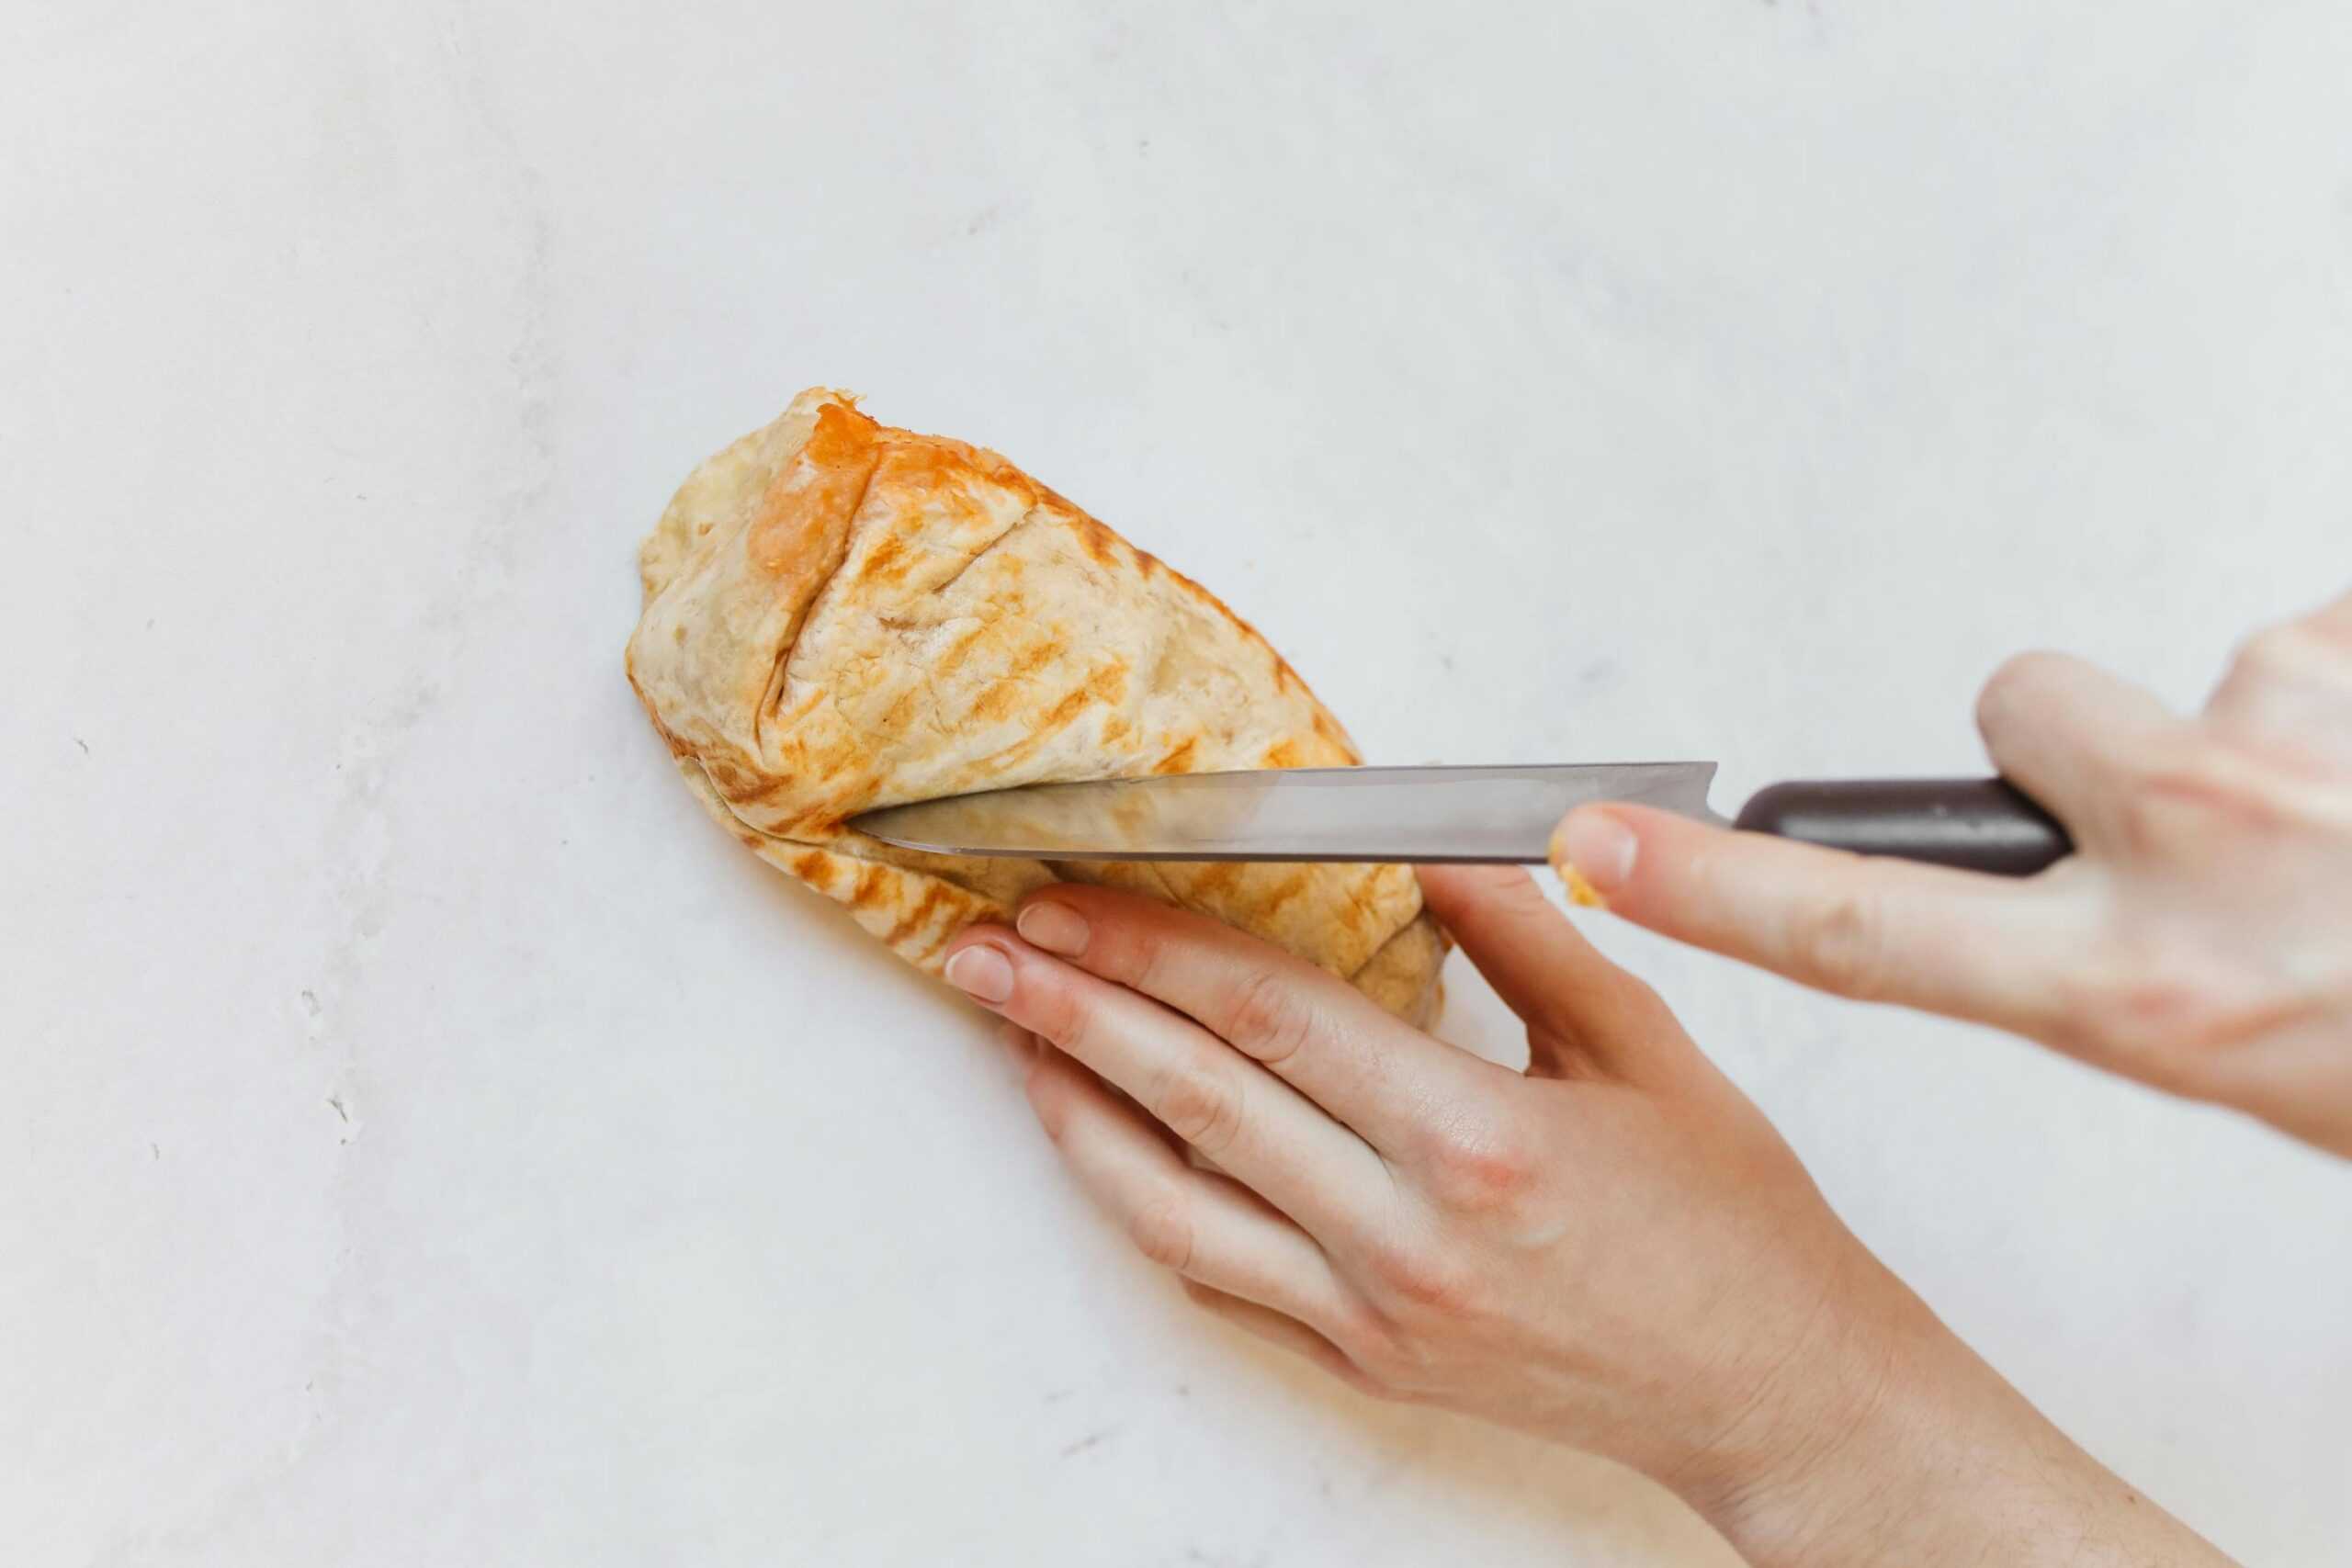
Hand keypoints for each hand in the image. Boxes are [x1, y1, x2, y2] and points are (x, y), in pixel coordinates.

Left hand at [940, 871, 2229, 1565]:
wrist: (1776, 1391)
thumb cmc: (1729, 1221)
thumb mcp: (1640, 1047)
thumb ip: (1520, 936)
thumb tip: (1419, 838)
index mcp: (1475, 1137)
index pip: (1270, 1013)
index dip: (1154, 943)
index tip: (1077, 890)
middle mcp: (1404, 1236)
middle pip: (1195, 1097)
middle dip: (1073, 1010)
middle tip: (989, 947)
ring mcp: (1371, 1315)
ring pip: (1173, 1207)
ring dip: (1074, 1114)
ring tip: (1013, 1039)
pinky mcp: (1363, 1364)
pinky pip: (1219, 1282)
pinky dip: (1145, 1209)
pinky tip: (1103, 1149)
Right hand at [1555, 589, 2351, 1155]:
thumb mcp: (2281, 1068)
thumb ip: (2159, 983)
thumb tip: (2119, 916)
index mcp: (2157, 994)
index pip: (1873, 935)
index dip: (1719, 889)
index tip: (1600, 839)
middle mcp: (2202, 851)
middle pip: (2023, 710)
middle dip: (2085, 741)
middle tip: (2217, 816)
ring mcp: (2296, 741)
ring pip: (2202, 672)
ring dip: (2272, 727)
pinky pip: (2328, 642)